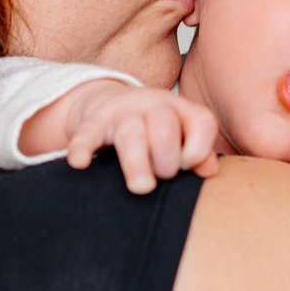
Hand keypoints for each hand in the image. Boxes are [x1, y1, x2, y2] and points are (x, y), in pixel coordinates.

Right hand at [64, 80, 218, 193]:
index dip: (200, 148)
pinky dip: (82, 148)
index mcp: (181, 110)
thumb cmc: (155, 131)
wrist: (112, 103)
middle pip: (164, 127)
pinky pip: (87, 133)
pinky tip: (80, 164)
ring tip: (142, 187)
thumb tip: (209, 170)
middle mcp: (154, 106)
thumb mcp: (180, 136)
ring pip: (131, 133)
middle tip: (162, 177)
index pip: (201, 121)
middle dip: (167, 157)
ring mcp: (122, 112)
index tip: (187, 167)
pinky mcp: (94, 121)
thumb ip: (199, 153)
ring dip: (137, 162)